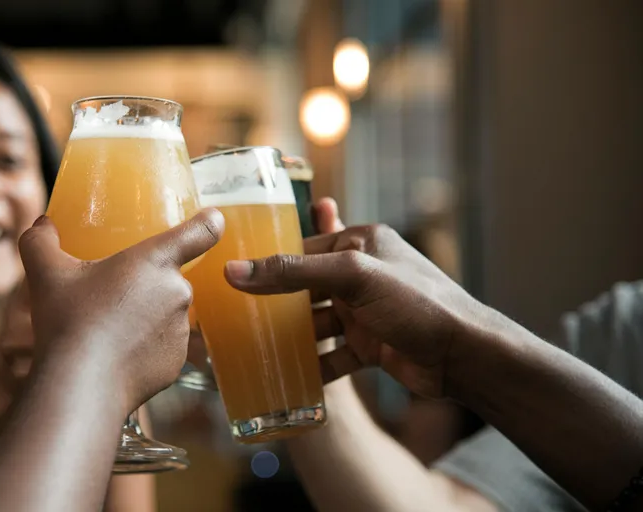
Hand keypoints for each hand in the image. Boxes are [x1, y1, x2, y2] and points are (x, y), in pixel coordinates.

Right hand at [19, 210, 223, 412]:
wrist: (81, 384)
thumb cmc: (68, 321)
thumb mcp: (46, 273)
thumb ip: (40, 240)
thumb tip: (42, 224)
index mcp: (155, 262)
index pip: (199, 232)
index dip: (208, 222)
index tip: (213, 219)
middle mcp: (177, 292)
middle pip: (169, 279)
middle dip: (144, 285)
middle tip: (109, 297)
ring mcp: (180, 331)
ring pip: (165, 315)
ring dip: (145, 317)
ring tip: (107, 329)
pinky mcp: (177, 363)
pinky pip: (163, 347)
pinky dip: (145, 349)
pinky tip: (115, 355)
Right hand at [225, 211, 485, 398]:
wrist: (466, 357)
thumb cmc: (418, 303)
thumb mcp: (352, 277)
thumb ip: (294, 273)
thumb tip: (236, 271)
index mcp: (361, 243)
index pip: (303, 248)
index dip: (269, 262)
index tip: (231, 278)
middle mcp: (362, 275)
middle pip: (305, 288)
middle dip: (274, 304)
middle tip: (235, 318)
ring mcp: (366, 312)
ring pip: (316, 324)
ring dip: (291, 339)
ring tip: (253, 350)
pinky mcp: (371, 346)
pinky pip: (332, 354)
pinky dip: (313, 366)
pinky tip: (288, 378)